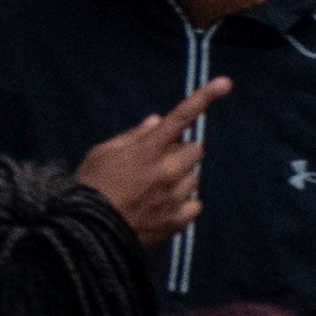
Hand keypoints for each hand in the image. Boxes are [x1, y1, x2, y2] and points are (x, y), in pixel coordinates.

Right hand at [72, 79, 215, 239]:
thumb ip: (133, 136)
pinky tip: (161, 205)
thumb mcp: (102, 153)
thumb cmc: (91, 186)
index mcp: (147, 150)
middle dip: (181, 150)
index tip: (225, 83)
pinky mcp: (179, 220)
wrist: (90, 232)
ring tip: (154, 187)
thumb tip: (156, 121)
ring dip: (180, 176)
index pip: (180, 118)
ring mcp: (176, 197)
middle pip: (195, 149)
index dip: (203, 98)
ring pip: (194, 177)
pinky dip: (183, 202)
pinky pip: (195, 204)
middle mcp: (167, 171)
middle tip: (159, 159)